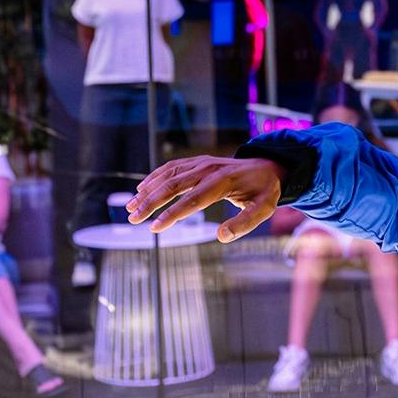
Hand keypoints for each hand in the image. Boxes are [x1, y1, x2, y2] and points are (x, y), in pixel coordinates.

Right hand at [127, 155, 282, 242]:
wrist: (268, 166)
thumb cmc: (264, 192)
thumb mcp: (264, 209)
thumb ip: (244, 224)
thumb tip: (222, 237)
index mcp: (224, 182)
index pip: (192, 200)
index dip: (172, 214)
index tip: (155, 228)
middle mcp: (209, 169)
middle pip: (174, 185)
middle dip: (151, 202)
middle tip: (133, 218)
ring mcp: (201, 163)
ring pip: (168, 175)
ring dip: (148, 190)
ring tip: (130, 207)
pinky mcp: (197, 161)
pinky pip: (171, 167)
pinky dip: (154, 177)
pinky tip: (141, 189)